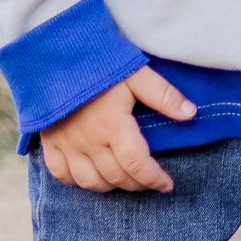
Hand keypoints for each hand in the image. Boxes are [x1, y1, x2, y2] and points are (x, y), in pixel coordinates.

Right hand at [40, 67, 195, 191]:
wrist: (54, 53)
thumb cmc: (97, 62)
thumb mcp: (135, 73)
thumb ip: (163, 95)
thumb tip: (191, 114)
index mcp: (113, 125)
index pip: (138, 165)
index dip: (155, 179)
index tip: (167, 184)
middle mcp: (89, 141)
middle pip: (117, 177)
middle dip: (138, 184)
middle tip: (151, 181)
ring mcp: (67, 144)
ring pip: (90, 181)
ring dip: (111, 186)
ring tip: (126, 180)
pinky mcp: (50, 142)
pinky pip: (62, 174)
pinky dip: (78, 182)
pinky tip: (92, 177)